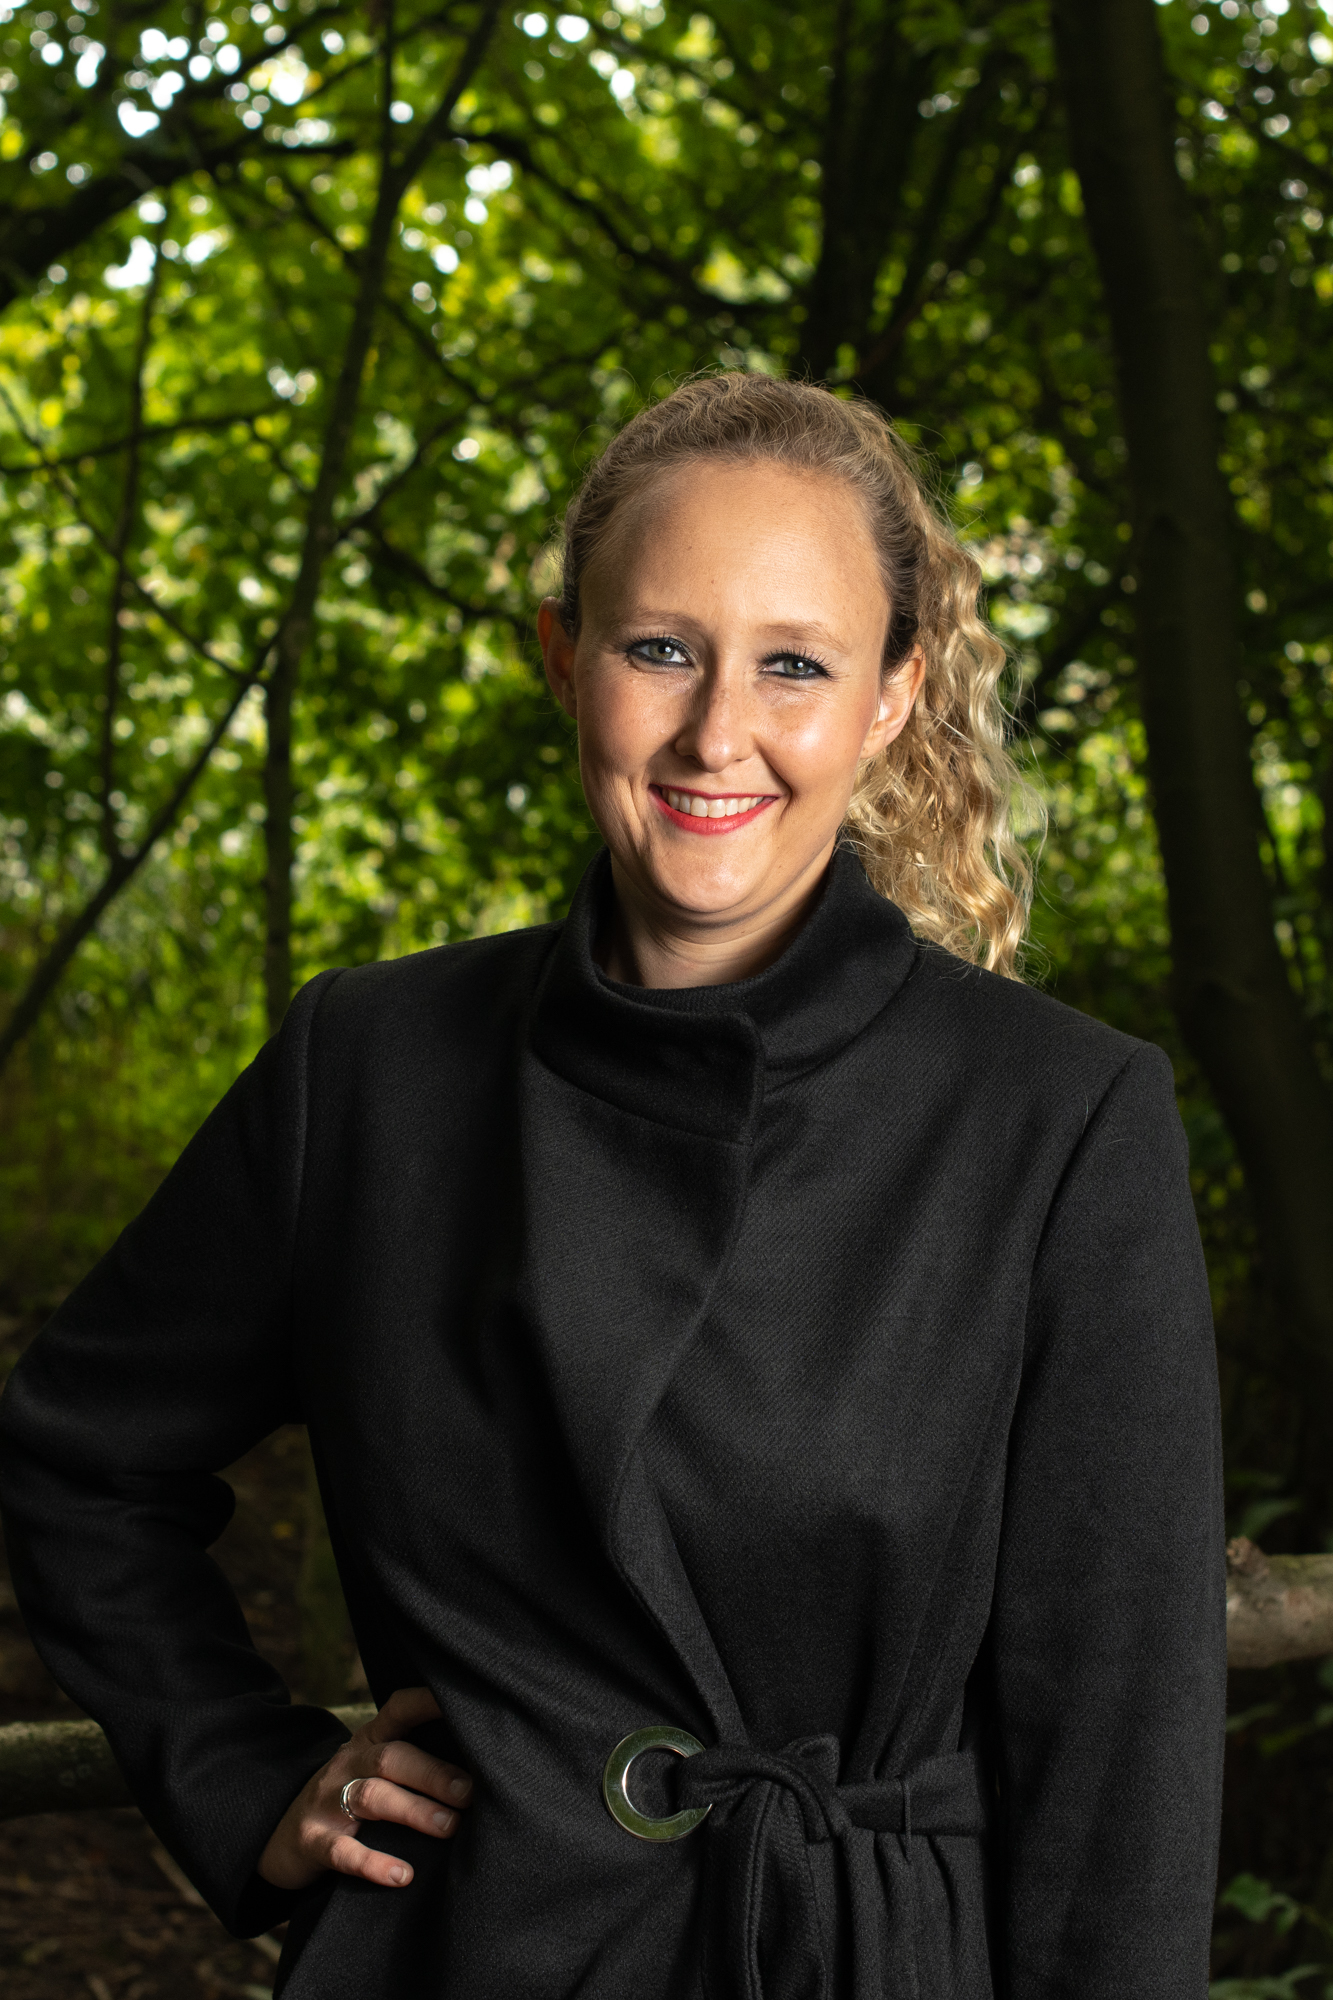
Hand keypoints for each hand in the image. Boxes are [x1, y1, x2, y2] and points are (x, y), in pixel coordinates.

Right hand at [258, 1686, 471, 1890]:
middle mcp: (348, 1764)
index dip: (427, 1702)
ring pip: (372, 1796)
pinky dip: (373, 1863)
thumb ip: (412, 1764)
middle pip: (391, 1757)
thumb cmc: (347, 1800)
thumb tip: (480, 1773)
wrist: (279, 1835)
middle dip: (434, 1773)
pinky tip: (403, 1876)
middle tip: (470, 1792)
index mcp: (368, 1742)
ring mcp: (327, 1801)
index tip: (463, 1706)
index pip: (398, 1710)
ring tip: (449, 1827)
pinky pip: (343, 1851)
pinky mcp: (312, 1840)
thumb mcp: (372, 1771)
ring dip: (414, 1809)